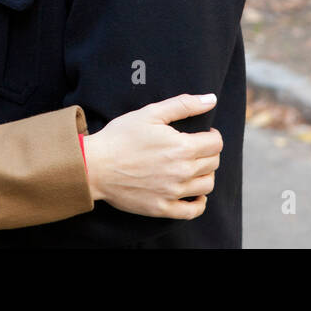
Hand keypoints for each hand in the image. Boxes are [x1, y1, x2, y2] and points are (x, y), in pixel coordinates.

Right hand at [82, 94, 222, 219]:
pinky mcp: (162, 208)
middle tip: (195, 147)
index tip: (203, 134)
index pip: (216, 143)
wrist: (94, 165)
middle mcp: (182, 172)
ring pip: (207, 185)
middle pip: (213, 163)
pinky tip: (194, 193)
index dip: (212, 135)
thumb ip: (184, 104)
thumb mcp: (151, 113)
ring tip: (192, 166)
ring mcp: (173, 192)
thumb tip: (211, 99)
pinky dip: (199, 203)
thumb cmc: (120, 136)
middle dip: (208, 152)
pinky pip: (192, 211)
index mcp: (182, 147)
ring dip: (205, 174)